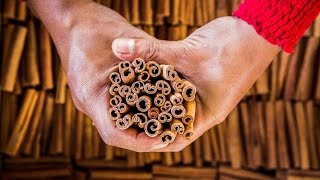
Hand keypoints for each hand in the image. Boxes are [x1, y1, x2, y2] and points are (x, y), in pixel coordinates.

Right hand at [28, 0, 167, 150]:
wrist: (73, 20)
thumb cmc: (96, 27)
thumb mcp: (127, 40)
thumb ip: (149, 58)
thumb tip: (174, 73)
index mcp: (91, 95)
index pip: (114, 134)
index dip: (139, 142)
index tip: (162, 139)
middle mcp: (90, 102)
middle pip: (119, 132)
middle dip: (145, 137)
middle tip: (171, 133)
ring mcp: (93, 98)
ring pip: (119, 122)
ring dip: (142, 125)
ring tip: (167, 123)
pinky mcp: (99, 93)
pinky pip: (118, 109)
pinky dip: (136, 111)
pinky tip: (155, 106)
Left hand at [112, 16, 279, 150]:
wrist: (256, 30)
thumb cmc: (233, 47)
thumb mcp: (188, 52)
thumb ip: (153, 51)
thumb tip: (118, 49)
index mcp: (207, 114)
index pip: (176, 136)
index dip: (153, 136)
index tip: (131, 127)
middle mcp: (204, 108)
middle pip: (172, 120)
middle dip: (150, 116)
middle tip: (125, 110)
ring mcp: (203, 95)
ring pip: (174, 103)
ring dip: (155, 98)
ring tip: (130, 94)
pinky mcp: (200, 81)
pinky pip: (177, 88)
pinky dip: (162, 84)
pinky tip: (146, 77)